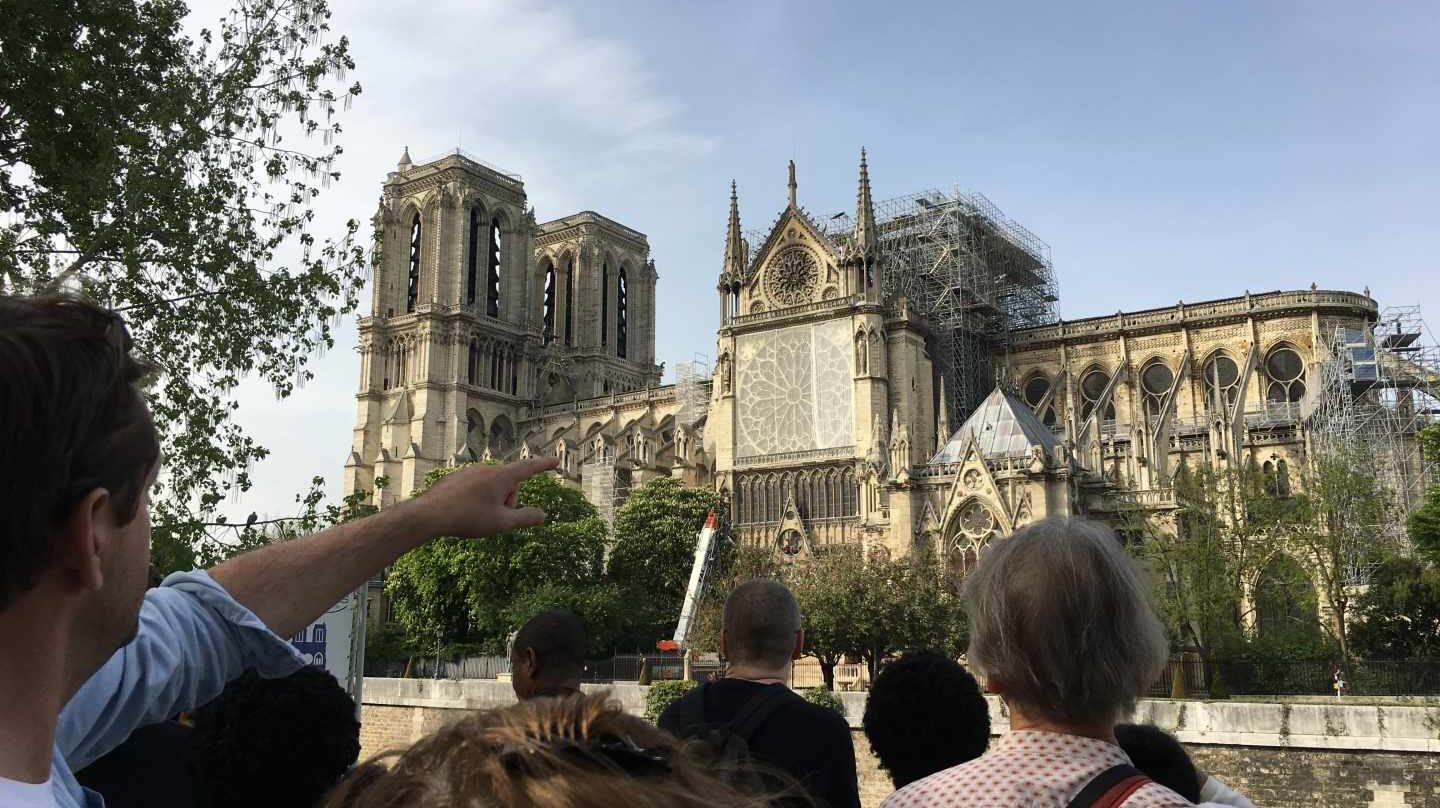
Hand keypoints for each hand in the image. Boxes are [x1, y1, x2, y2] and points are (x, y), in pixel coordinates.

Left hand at [400, 457, 559, 539]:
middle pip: (508, 484)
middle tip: (495, 519)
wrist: (429, 514)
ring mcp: (470, 472)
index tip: (555, 461)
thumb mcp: (501, 522)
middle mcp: (486, 469)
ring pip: (491, 487)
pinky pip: (476, 487)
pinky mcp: (457, 478)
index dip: (544, 466)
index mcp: (501, 477)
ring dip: (492, 501)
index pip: (528, 468)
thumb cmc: (467, 518)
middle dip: (508, 500)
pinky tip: (463, 512)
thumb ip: (525, 518)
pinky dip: (476, 499)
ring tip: (476, 517)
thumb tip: (544, 515)